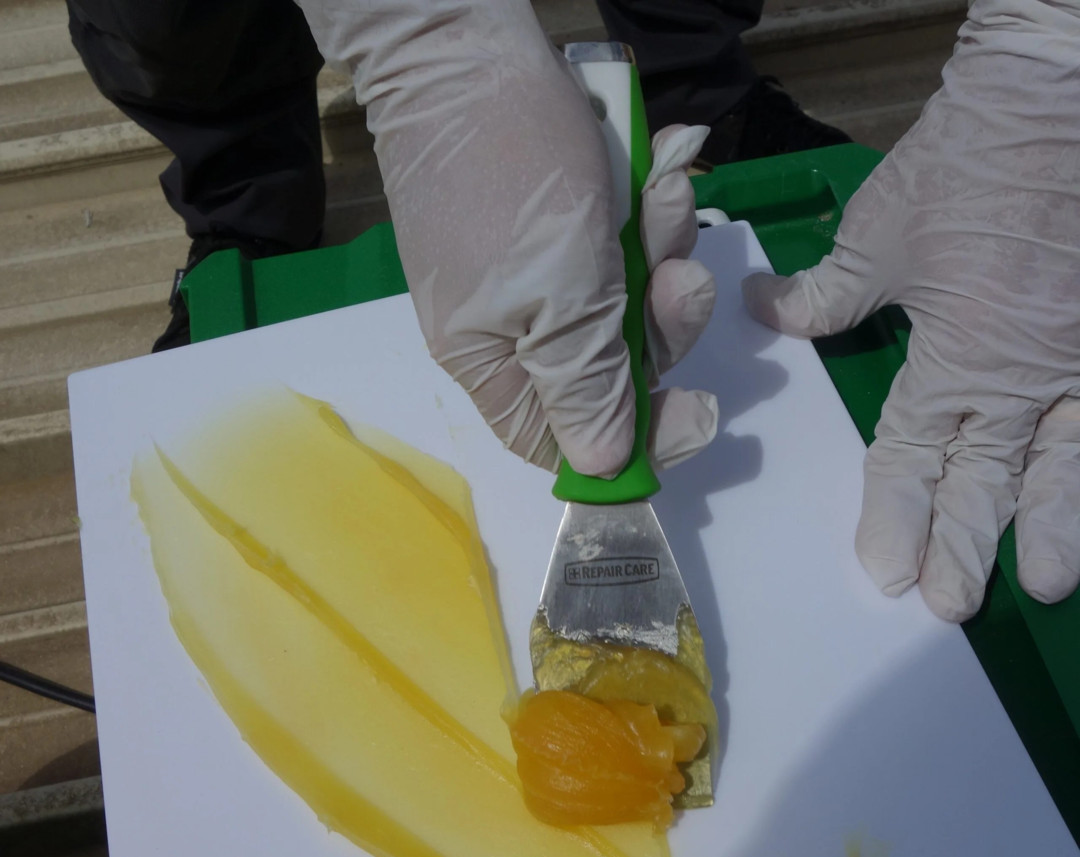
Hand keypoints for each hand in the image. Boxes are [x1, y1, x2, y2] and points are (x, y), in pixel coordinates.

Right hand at [296, 0, 717, 475]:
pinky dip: (650, 218)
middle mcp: (513, 332)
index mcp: (492, 364)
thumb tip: (601, 467)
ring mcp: (538, 276)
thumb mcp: (559, 292)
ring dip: (664, 258)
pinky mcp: (561, 227)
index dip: (634, 441)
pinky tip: (660, 172)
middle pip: (609, 372)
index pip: (564, 441)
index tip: (700, 414)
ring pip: (625, 305)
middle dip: (662, 326)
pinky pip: (621, 249)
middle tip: (685, 277)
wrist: (463, 44)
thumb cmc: (511, 173)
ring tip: (668, 196)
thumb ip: (584, 383)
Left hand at [742, 0, 1079, 620]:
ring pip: (1067, 462)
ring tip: (1045, 587)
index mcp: (955, 354)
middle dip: (966, 544)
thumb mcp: (881, 232)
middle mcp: (1021, 371)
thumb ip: (827, 293)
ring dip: (1055, 527)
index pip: (914, 454)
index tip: (885, 568)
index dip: (896, 514)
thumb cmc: (965, 164)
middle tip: (949, 605)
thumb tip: (766, 311)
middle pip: (988, 477)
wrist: (1058, 95)